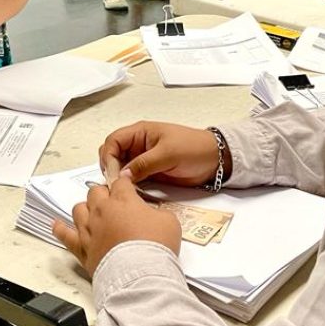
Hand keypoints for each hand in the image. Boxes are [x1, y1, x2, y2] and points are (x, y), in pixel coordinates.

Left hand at [52, 177, 180, 275]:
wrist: (140, 274)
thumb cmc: (156, 246)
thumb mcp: (169, 222)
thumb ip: (158, 212)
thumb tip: (153, 214)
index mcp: (123, 200)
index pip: (120, 183)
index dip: (125, 185)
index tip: (127, 189)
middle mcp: (102, 211)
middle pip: (95, 192)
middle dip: (104, 194)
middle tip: (113, 203)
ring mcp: (89, 229)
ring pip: (79, 209)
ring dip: (86, 209)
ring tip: (94, 214)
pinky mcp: (81, 248)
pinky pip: (65, 235)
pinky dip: (60, 229)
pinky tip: (56, 224)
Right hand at [99, 121, 220, 185]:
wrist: (214, 160)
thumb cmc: (194, 148)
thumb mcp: (168, 154)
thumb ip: (143, 164)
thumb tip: (122, 175)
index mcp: (140, 132)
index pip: (113, 141)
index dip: (109, 157)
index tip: (114, 174)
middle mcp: (138, 145)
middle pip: (112, 154)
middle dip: (110, 168)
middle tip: (116, 183)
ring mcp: (143, 159)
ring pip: (120, 168)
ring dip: (118, 178)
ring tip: (122, 190)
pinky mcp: (149, 173)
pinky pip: (132, 179)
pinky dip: (128, 185)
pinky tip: (131, 193)